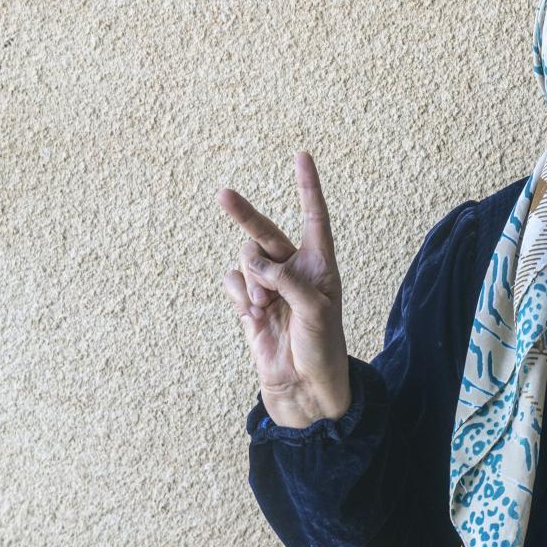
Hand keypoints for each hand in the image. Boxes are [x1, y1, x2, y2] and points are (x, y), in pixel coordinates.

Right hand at [219, 152, 350, 427]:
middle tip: (223, 195)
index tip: (302, 156)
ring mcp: (269, 287)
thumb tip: (256, 264)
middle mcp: (295, 272)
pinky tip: (252, 314)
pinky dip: (238, 295)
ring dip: (250, 281)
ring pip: (245, 259)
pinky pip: (233, 282)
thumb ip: (288, 281)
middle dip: (245, 215)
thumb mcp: (316, 312)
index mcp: (321, 267)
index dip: (308, 188)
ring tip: (264, 309)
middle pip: (265, 232)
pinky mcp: (249, 305)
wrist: (304, 390)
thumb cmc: (323, 350)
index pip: (315, 218)